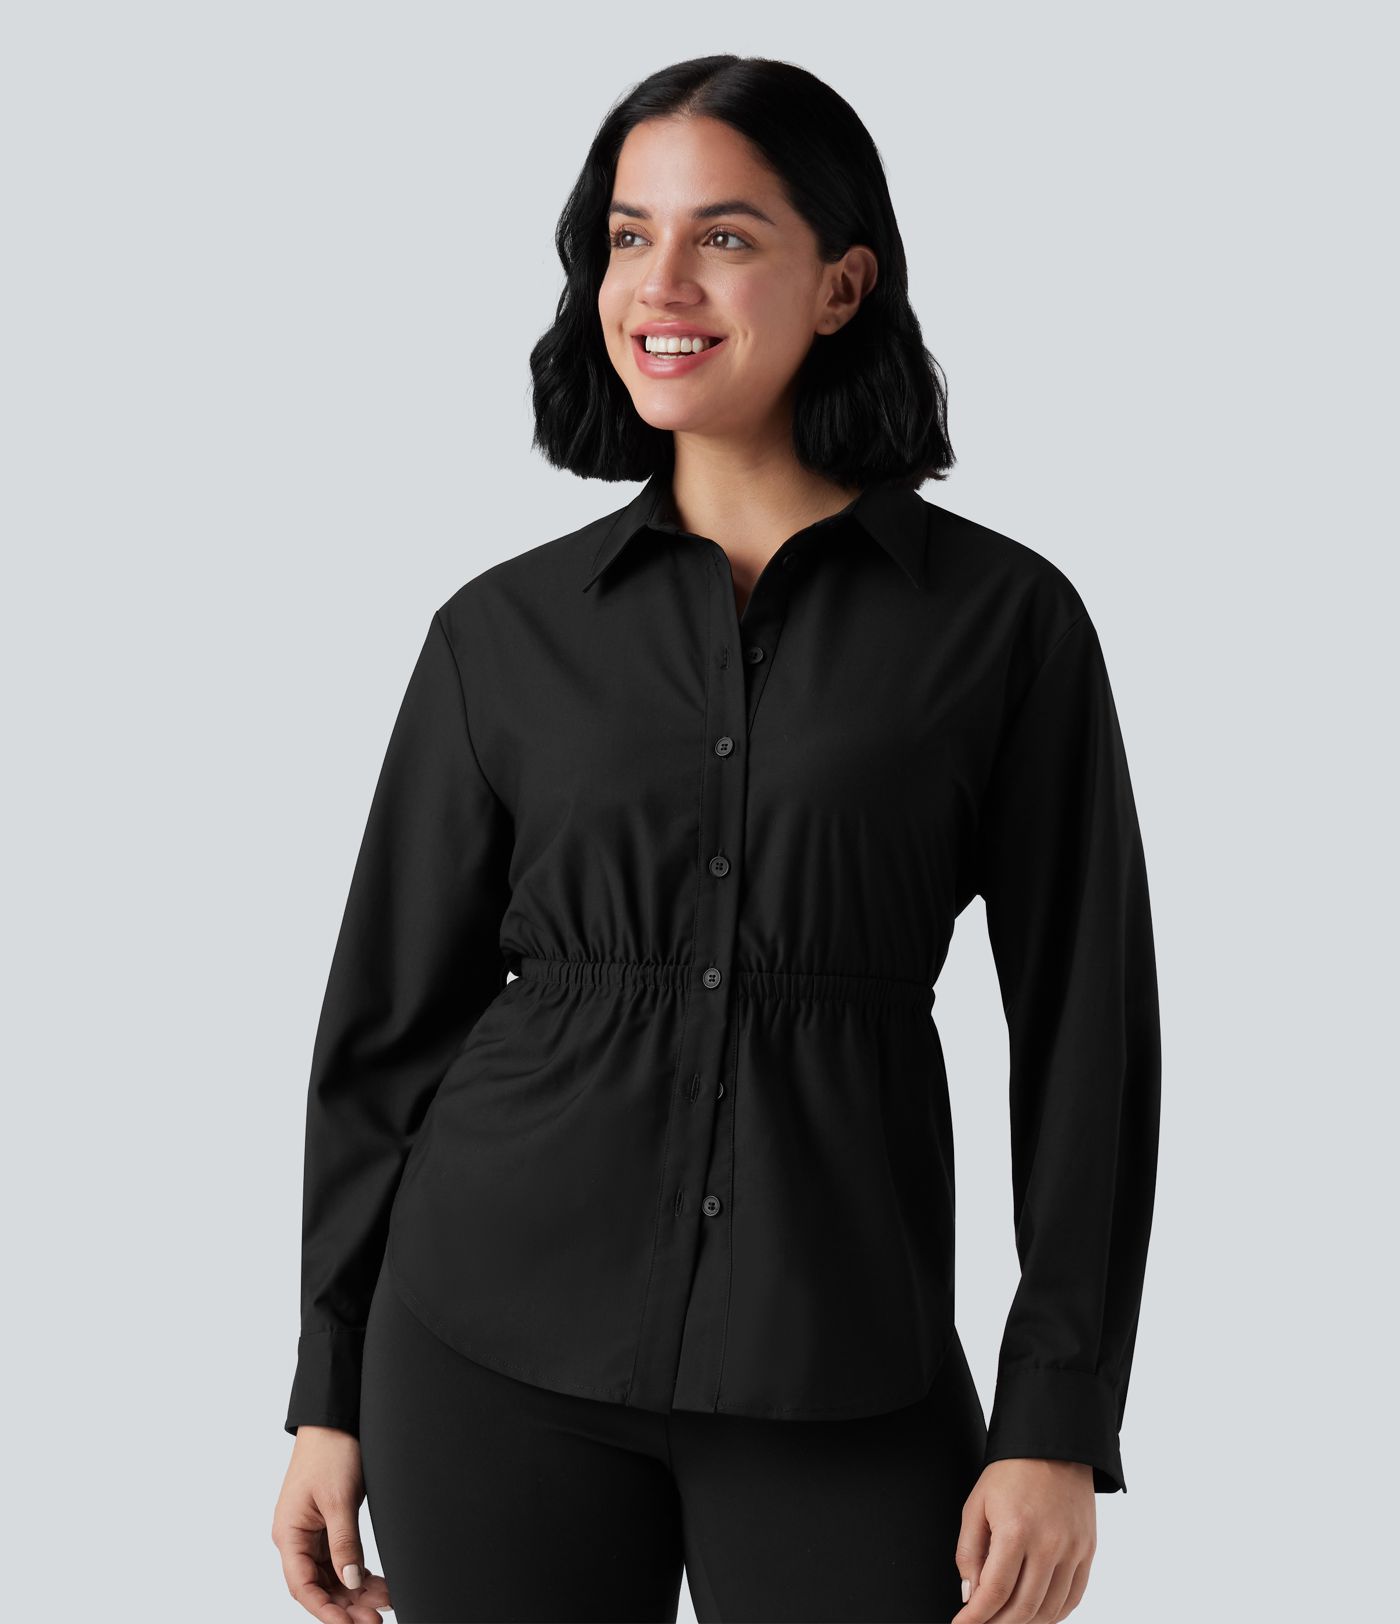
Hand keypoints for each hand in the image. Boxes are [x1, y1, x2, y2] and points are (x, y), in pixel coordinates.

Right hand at [272, 1425, 392, 1622]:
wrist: (335, 1419)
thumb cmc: (330, 1452)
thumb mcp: (339, 1499)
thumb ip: (344, 1543)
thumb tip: (350, 1581)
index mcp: (288, 1534)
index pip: (303, 1586)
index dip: (326, 1610)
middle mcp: (296, 1538)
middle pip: (320, 1585)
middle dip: (346, 1605)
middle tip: (376, 1619)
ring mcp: (312, 1532)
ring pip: (332, 1574)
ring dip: (355, 1591)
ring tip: (384, 1605)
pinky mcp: (328, 1524)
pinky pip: (340, 1558)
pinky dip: (357, 1572)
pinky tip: (377, 1585)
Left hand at [951, 1458, 1096, 1622]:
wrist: (1053, 1446)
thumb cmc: (1011, 1472)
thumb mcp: (976, 1504)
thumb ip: (969, 1551)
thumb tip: (970, 1593)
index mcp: (1016, 1530)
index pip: (994, 1592)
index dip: (976, 1617)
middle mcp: (1048, 1544)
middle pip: (1022, 1607)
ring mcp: (1072, 1550)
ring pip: (1048, 1609)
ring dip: (1024, 1623)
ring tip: (1003, 1620)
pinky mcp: (1087, 1552)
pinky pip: (1073, 1598)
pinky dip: (1053, 1614)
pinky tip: (1035, 1614)